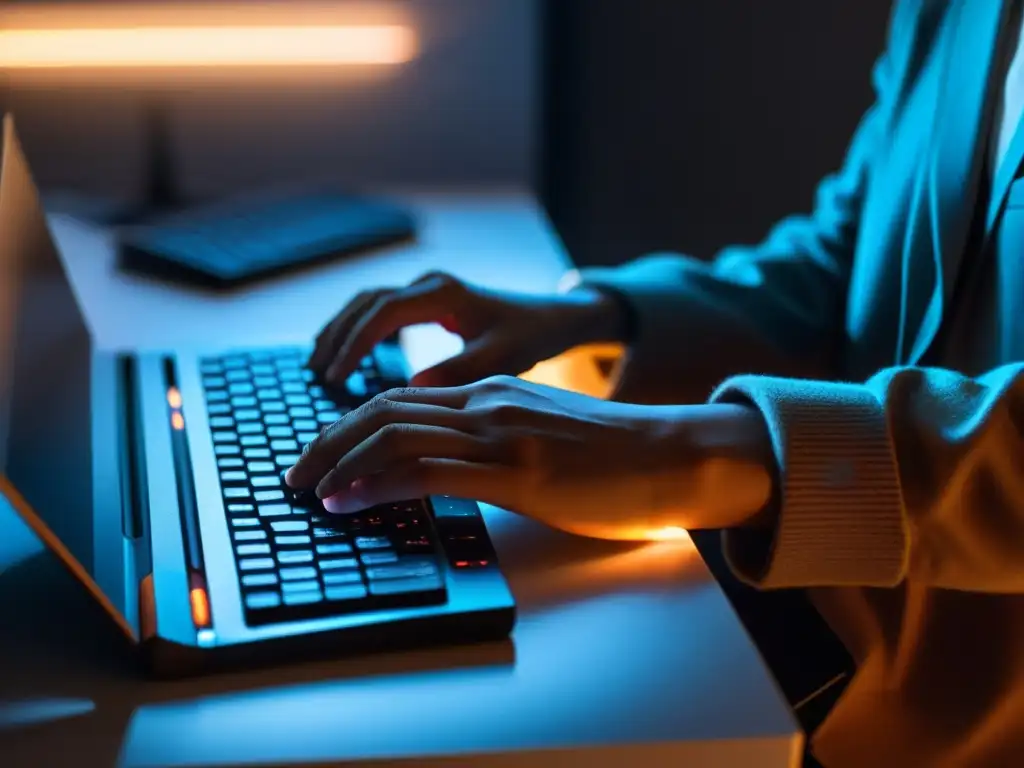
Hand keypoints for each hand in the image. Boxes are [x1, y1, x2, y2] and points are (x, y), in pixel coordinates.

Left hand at [285, 376, 775, 540]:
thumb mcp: (542, 436)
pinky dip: (376, 484)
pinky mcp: (516, 472)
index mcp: (492, 392)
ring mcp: (501, 435)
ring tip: (308, 490)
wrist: (674, 456)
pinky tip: (349, 501)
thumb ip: (494, 442)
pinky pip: (428, 470)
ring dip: (339, 462)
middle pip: (383, 409)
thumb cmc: (613, 456)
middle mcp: (487, 404)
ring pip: (395, 434)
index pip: (400, 398)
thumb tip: (449, 468)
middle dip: (328, 441)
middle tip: (295, 475)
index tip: (322, 454)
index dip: (350, 424)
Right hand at [307, 271, 624, 387]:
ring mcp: (427, 289)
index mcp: (444, 294)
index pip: (384, 312)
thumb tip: (415, 391)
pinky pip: (380, 308)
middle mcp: (431, 284)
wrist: (551, 317)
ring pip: (368, 301)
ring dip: (341, 329)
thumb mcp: (502, 358)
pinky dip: (357, 328)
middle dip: (337, 335)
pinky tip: (344, 354)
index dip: (356, 343)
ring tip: (317, 363)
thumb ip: (460, 372)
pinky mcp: (428, 299)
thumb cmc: (530, 337)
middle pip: (366, 301)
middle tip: (314, 373)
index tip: (337, 376)